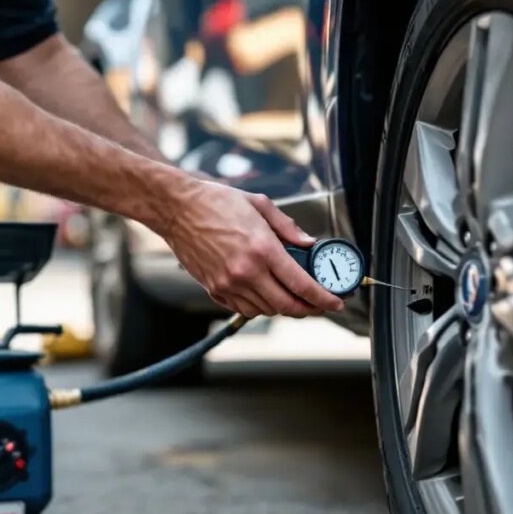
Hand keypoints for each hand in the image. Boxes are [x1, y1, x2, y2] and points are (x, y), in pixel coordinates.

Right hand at [163, 180, 345, 317]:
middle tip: (318, 304)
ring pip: (266, 310)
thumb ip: (288, 227)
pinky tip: (265, 293)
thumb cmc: (216, 202)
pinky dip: (259, 306)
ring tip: (291, 295)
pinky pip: (244, 309)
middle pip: (286, 306)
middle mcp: (246, 272)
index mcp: (263, 249)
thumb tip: (309, 243)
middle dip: (308, 309)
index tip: (335, 303)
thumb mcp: (260, 204)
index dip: (323, 298)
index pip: (301, 285)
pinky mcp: (214, 290)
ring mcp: (228, 284)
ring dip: (283, 307)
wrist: (177, 209)